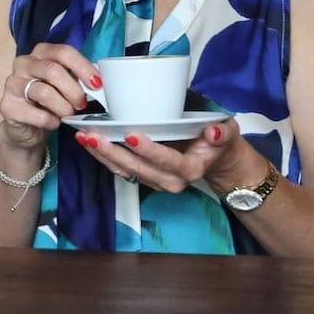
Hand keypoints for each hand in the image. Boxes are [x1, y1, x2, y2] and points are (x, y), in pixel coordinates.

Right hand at [0, 42, 96, 151]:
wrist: (27, 128)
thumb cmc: (50, 103)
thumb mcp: (66, 87)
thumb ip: (78, 79)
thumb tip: (98, 82)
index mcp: (40, 53)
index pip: (63, 52)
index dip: (82, 67)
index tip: (97, 84)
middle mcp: (23, 63)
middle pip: (53, 71)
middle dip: (73, 90)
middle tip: (82, 104)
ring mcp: (12, 83)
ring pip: (44, 92)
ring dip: (63, 107)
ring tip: (68, 115)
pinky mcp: (7, 106)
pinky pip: (36, 114)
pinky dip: (51, 121)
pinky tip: (53, 122)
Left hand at [73, 119, 243, 193]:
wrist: (214, 159)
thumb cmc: (219, 142)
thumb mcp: (228, 133)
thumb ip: (222, 133)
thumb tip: (212, 133)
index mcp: (190, 169)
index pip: (167, 161)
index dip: (148, 149)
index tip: (130, 134)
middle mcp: (171, 181)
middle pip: (139, 168)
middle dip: (114, 152)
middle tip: (93, 135)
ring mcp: (155, 181)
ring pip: (125, 171)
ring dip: (103, 155)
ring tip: (84, 137)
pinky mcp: (144, 177)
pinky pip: (121, 170)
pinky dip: (103, 157)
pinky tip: (89, 143)